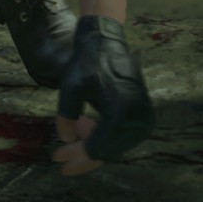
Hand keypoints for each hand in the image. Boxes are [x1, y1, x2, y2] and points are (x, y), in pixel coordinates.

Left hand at [53, 15, 155, 175]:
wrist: (108, 41)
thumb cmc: (88, 62)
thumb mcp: (70, 89)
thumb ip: (66, 118)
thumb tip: (67, 140)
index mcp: (122, 114)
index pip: (98, 148)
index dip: (77, 157)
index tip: (58, 160)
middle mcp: (139, 120)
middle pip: (107, 151)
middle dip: (82, 152)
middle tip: (59, 153)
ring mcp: (144, 119)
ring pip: (114, 146)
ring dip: (93, 142)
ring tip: (77, 123)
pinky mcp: (144, 116)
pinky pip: (121, 136)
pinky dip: (103, 135)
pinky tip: (87, 123)